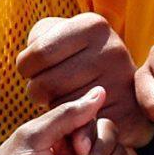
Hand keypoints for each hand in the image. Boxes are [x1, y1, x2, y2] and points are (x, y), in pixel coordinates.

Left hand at [19, 13, 153, 146]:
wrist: (122, 86)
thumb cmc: (75, 58)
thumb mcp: (58, 35)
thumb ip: (38, 41)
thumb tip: (33, 65)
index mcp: (93, 26)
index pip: (38, 53)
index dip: (26, 66)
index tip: (34, 68)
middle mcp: (113, 50)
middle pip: (46, 83)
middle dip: (37, 91)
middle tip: (49, 88)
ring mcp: (122, 83)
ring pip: (60, 108)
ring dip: (53, 109)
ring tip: (63, 98)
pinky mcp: (127, 114)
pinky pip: (80, 129)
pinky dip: (71, 128)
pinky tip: (76, 116)